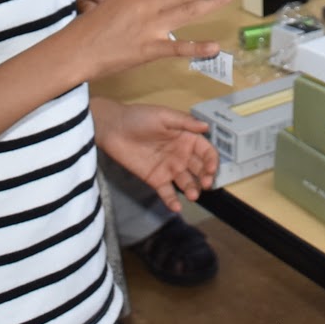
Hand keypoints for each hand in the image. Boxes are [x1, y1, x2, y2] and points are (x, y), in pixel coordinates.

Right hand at [62, 0, 234, 83]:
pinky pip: (178, 48)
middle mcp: (145, 5)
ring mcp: (149, 26)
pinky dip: (197, 48)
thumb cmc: (86, 31)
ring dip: (208, 4)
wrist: (75, 51)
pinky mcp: (149, 48)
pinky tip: (215, 47)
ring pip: (185, 12)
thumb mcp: (106, 5)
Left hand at [93, 99, 216, 212]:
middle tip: (205, 184)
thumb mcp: (164, 116)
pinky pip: (167, 192)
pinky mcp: (155, 179)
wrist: (113, 128)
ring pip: (186, 182)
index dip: (211, 160)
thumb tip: (207, 126)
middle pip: (200, 169)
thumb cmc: (139, 117)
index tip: (211, 169)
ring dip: (192, 190)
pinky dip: (172, 201)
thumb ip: (185, 122)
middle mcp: (181, 155)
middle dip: (205, 177)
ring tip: (193, 195)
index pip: (206, 151)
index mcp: (186, 138)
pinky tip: (176, 207)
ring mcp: (169, 168)